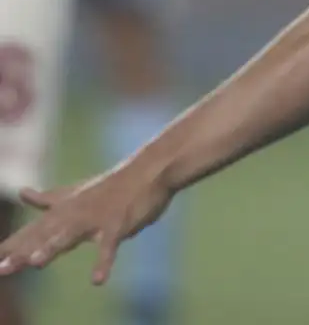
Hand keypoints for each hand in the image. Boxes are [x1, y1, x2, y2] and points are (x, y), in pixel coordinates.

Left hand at [0, 164, 172, 285]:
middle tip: (3, 269)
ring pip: (71, 235)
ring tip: (36, 263)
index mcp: (65, 209)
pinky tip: (97, 281)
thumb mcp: (76, 192)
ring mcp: (97, 218)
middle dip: (23, 252)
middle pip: (45, 236)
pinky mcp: (119, 224)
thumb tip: (21, 193)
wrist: (152, 169)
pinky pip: (109, 246)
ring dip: (53, 248)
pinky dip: (103, 263)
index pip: (34, 230)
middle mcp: (75, 214)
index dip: (12, 245)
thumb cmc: (115, 184)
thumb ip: (48, 199)